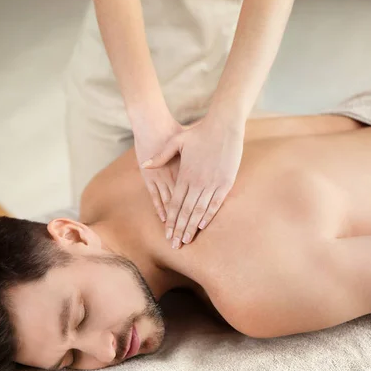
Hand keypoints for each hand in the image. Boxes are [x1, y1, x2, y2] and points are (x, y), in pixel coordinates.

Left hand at [142, 115, 243, 248]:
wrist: (224, 125)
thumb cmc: (199, 132)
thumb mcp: (176, 141)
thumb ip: (161, 155)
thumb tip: (145, 165)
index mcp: (185, 174)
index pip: (175, 204)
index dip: (170, 220)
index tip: (166, 233)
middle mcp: (198, 182)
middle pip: (186, 211)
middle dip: (179, 229)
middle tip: (175, 245)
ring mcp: (212, 183)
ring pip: (200, 210)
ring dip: (193, 226)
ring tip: (187, 240)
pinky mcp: (225, 182)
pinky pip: (216, 202)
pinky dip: (209, 215)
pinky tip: (203, 225)